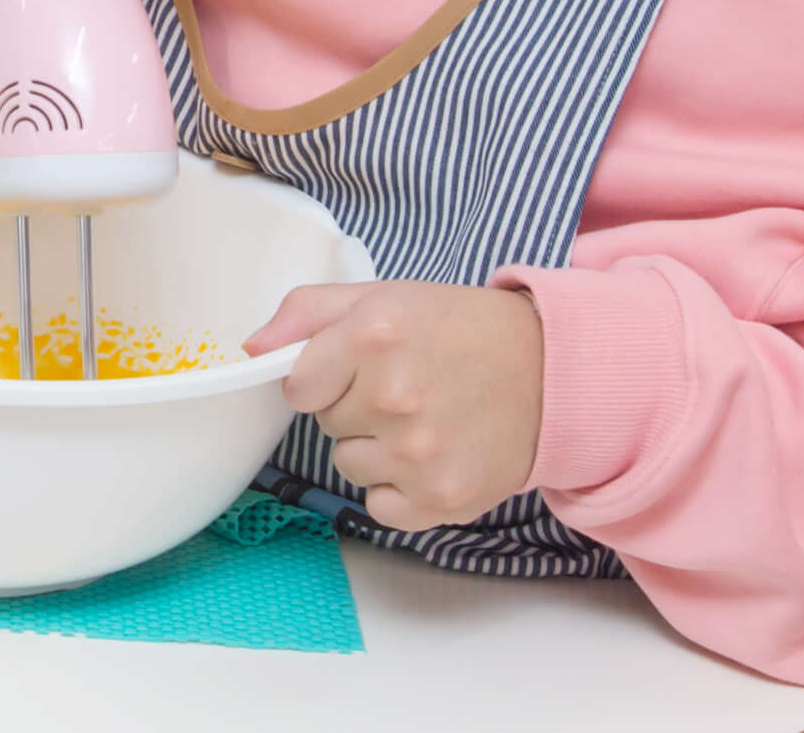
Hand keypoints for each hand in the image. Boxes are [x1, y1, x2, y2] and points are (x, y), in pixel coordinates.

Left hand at [244, 281, 547, 531]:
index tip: (358, 368)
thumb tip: (251, 348)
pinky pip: (380, 506)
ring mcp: (419, 454)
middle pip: (328, 423)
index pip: (297, 384)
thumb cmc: (461, 331)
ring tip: (426, 419)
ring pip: (350, 465)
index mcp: (373, 334)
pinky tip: (435, 455)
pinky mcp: (441, 500)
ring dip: (378, 448)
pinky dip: (401, 489)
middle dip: (356, 406)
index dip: (323, 377)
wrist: (552, 372)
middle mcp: (394, 395)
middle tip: (408, 386)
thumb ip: (307, 312)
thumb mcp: (384, 298)